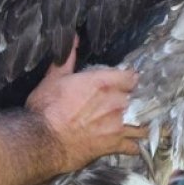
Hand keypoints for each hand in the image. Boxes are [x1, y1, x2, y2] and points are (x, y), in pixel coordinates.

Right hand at [26, 44, 147, 171]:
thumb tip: (73, 37)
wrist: (42, 141)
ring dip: (140, 124)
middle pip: (136, 99)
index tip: (126, 82)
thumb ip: (68, 59)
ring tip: (138, 125)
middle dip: (132, 102)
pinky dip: (134, 147)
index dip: (129, 79)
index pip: (130, 77)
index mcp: (103, 83)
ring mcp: (118, 125)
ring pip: (141, 124)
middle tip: (126, 105)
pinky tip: (133, 146)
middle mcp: (116, 103)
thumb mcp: (53, 79)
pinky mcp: (114, 145)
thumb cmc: (46, 109)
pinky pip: (133, 147)